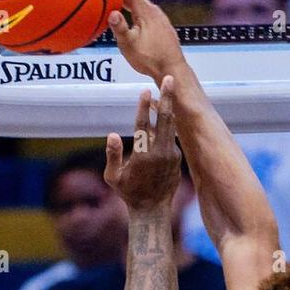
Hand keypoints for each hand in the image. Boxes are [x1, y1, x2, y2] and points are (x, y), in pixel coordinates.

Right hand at [104, 79, 181, 212]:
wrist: (152, 210)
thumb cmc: (129, 193)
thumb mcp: (113, 178)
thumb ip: (112, 155)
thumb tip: (112, 134)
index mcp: (143, 156)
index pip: (143, 126)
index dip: (143, 107)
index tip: (145, 91)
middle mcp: (160, 153)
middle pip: (165, 119)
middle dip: (167, 98)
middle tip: (170, 79)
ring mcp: (171, 156)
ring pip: (170, 127)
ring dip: (168, 108)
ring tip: (167, 90)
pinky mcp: (177, 159)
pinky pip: (171, 137)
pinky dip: (167, 124)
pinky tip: (163, 115)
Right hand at [108, 0, 184, 84]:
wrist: (173, 69)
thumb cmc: (151, 59)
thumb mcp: (130, 46)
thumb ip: (120, 29)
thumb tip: (111, 13)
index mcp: (145, 12)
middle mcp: (154, 11)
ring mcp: (160, 18)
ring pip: (141, 4)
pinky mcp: (162, 26)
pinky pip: (146, 13)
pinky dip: (136, 10)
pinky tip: (132, 16)